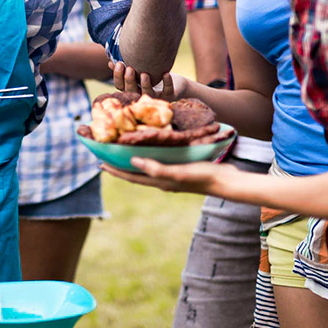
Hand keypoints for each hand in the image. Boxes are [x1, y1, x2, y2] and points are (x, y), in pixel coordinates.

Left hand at [101, 156, 232, 194]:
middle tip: (108, 154)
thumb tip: (132, 161)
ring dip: (136, 158)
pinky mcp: (182, 167)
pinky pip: (161, 160)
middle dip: (121, 164)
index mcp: (160, 181)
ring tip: (126, 149)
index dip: (115, 170)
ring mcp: (173, 174)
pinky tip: (155, 146)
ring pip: (149, 166)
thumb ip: (156, 168)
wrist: (227, 181)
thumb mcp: (178, 172)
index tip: (100, 163)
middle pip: (137, 172)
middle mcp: (163, 179)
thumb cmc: (202, 176)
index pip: (131, 176)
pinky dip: (152, 154)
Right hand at [109, 61, 188, 100]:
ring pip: (148, 94)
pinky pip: (168, 92)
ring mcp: (156, 98)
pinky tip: (165, 74)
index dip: (118, 77)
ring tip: (144, 74)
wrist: (178, 84)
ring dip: (146, 85)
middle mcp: (143, 95)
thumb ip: (126, 67)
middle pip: (132, 92)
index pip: (121, 86)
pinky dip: (167, 83)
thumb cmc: (155, 75)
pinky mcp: (169, 97)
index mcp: (133, 89)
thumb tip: (111, 61)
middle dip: (129, 81)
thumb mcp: (140, 69)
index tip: (118, 63)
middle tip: (129, 68)